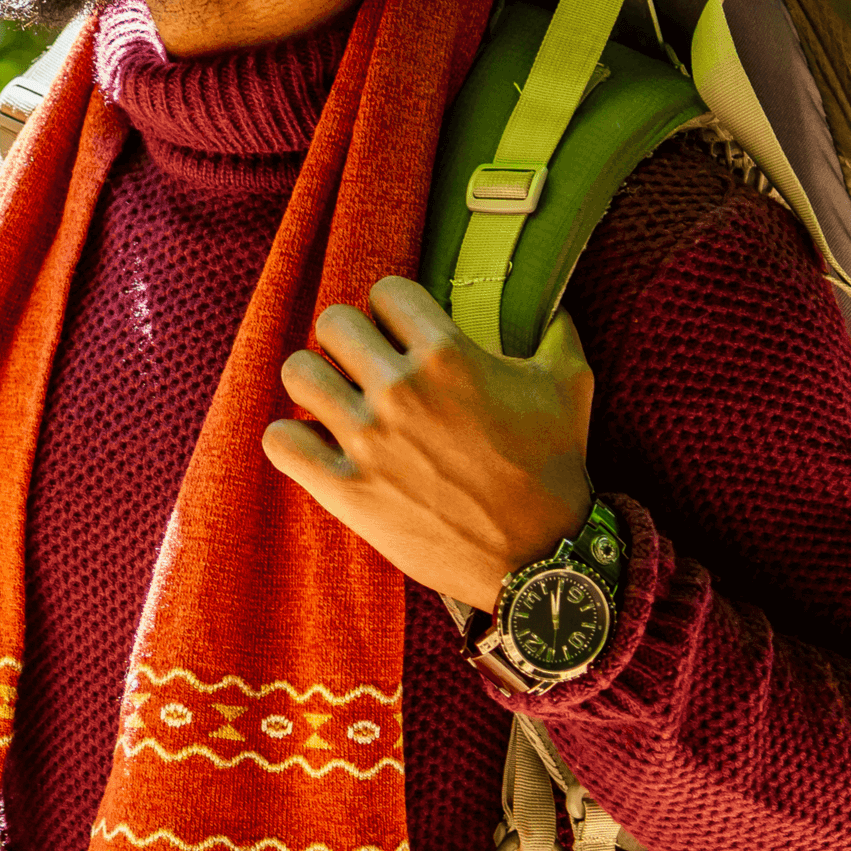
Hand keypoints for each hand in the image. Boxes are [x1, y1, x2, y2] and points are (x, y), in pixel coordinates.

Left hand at [263, 276, 593, 612]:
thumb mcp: (570, 383)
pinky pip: (280, 441)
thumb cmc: (554, 467)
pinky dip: (291, 438)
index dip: (395, 308)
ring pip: (298, 372)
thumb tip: (551, 297)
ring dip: (315, 381)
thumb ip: (555, 328)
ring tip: (336, 398)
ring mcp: (368, 441)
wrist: (540, 559)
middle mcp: (401, 389)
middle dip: (351, 338)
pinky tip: (316, 442)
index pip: (386, 291)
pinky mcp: (346, 491)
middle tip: (367, 364)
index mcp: (449, 353)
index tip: (403, 332)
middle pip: (333, 323)